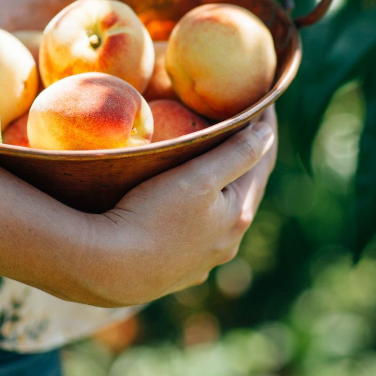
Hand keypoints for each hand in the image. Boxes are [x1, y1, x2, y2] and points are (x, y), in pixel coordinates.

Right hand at [92, 106, 276, 305]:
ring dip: (223, 191)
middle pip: (245, 191)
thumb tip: (267, 134)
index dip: (266, 130)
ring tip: (214, 167)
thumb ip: (236, 154)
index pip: (262, 163)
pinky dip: (201, 215)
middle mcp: (228, 242)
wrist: (108, 269)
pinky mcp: (176, 274)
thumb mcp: (198, 177)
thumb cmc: (152, 214)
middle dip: (246, 160)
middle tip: (243, 128)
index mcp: (238, 215)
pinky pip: (197, 237)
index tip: (266, 102)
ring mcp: (202, 262)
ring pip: (221, 217)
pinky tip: (188, 214)